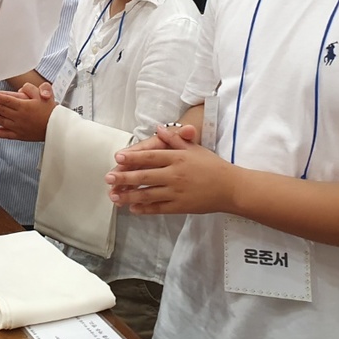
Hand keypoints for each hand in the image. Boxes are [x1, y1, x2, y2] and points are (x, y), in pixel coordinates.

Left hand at [0, 82, 56, 141]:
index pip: (6, 99)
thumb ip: (31, 89)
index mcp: (24, 106)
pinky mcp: (20, 135)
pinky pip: (6, 134)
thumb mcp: (43, 94)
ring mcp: (18, 127)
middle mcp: (19, 116)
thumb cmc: (51, 111)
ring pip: (0, 121)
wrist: (57, 127)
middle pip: (0, 109)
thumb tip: (21, 89)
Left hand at [105, 123, 235, 214]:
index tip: (118, 158)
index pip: (150, 156)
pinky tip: (133, 209)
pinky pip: (159, 208)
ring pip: (148, 194)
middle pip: (144, 176)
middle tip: (108, 178)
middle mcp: (175, 174)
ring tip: (114, 196)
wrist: (231, 188)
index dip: (133, 157)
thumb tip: (159, 129)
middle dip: (124, 177)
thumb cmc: (212, 165)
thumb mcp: (194, 149)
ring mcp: (177, 192)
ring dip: (129, 196)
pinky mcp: (180, 207)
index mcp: (177, 158)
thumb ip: (175, 140)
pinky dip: (145, 209)